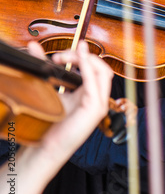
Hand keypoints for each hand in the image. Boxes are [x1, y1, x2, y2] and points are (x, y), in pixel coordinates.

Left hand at [30, 41, 112, 160]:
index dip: (81, 56)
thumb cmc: (49, 122)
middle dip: (83, 55)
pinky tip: (78, 61)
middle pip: (102, 67)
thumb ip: (44, 68)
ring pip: (103, 72)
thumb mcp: (48, 89)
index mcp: (91, 94)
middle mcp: (98, 98)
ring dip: (85, 59)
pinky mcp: (95, 109)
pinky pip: (95, 83)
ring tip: (66, 56)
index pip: (96, 68)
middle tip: (61, 55)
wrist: (47, 146)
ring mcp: (99, 104)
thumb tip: (33, 47)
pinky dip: (87, 68)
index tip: (60, 55)